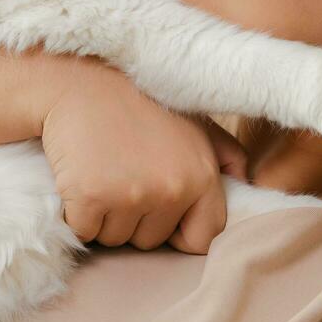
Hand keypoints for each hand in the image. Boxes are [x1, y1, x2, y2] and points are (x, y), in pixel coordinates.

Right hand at [40, 67, 248, 254]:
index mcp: (202, 175)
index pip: (202, 238)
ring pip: (116, 238)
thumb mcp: (197, 122)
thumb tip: (245, 184)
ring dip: (105, 217)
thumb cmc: (138, 101)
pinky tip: (79, 179)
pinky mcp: (91, 197)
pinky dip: (77, 215)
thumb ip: (227, 156)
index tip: (159, 212)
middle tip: (121, 176)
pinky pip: (85, 232)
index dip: (178, 231)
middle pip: (151, 241)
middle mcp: (172, 189)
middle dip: (135, 219)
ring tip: (101, 173)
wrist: (79, 80)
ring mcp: (131, 195)